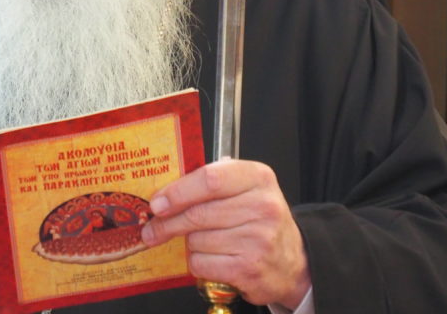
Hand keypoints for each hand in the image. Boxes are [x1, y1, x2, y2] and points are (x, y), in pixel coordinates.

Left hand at [140, 159, 309, 308]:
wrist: (292, 261)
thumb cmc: (261, 220)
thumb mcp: (246, 189)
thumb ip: (213, 183)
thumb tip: (166, 192)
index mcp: (258, 178)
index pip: (210, 179)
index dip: (178, 191)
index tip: (158, 202)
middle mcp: (262, 206)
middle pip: (198, 212)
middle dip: (169, 222)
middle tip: (153, 228)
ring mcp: (258, 239)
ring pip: (197, 239)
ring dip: (190, 243)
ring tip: (203, 242)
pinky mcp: (249, 268)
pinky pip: (202, 263)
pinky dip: (198, 262)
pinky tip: (212, 257)